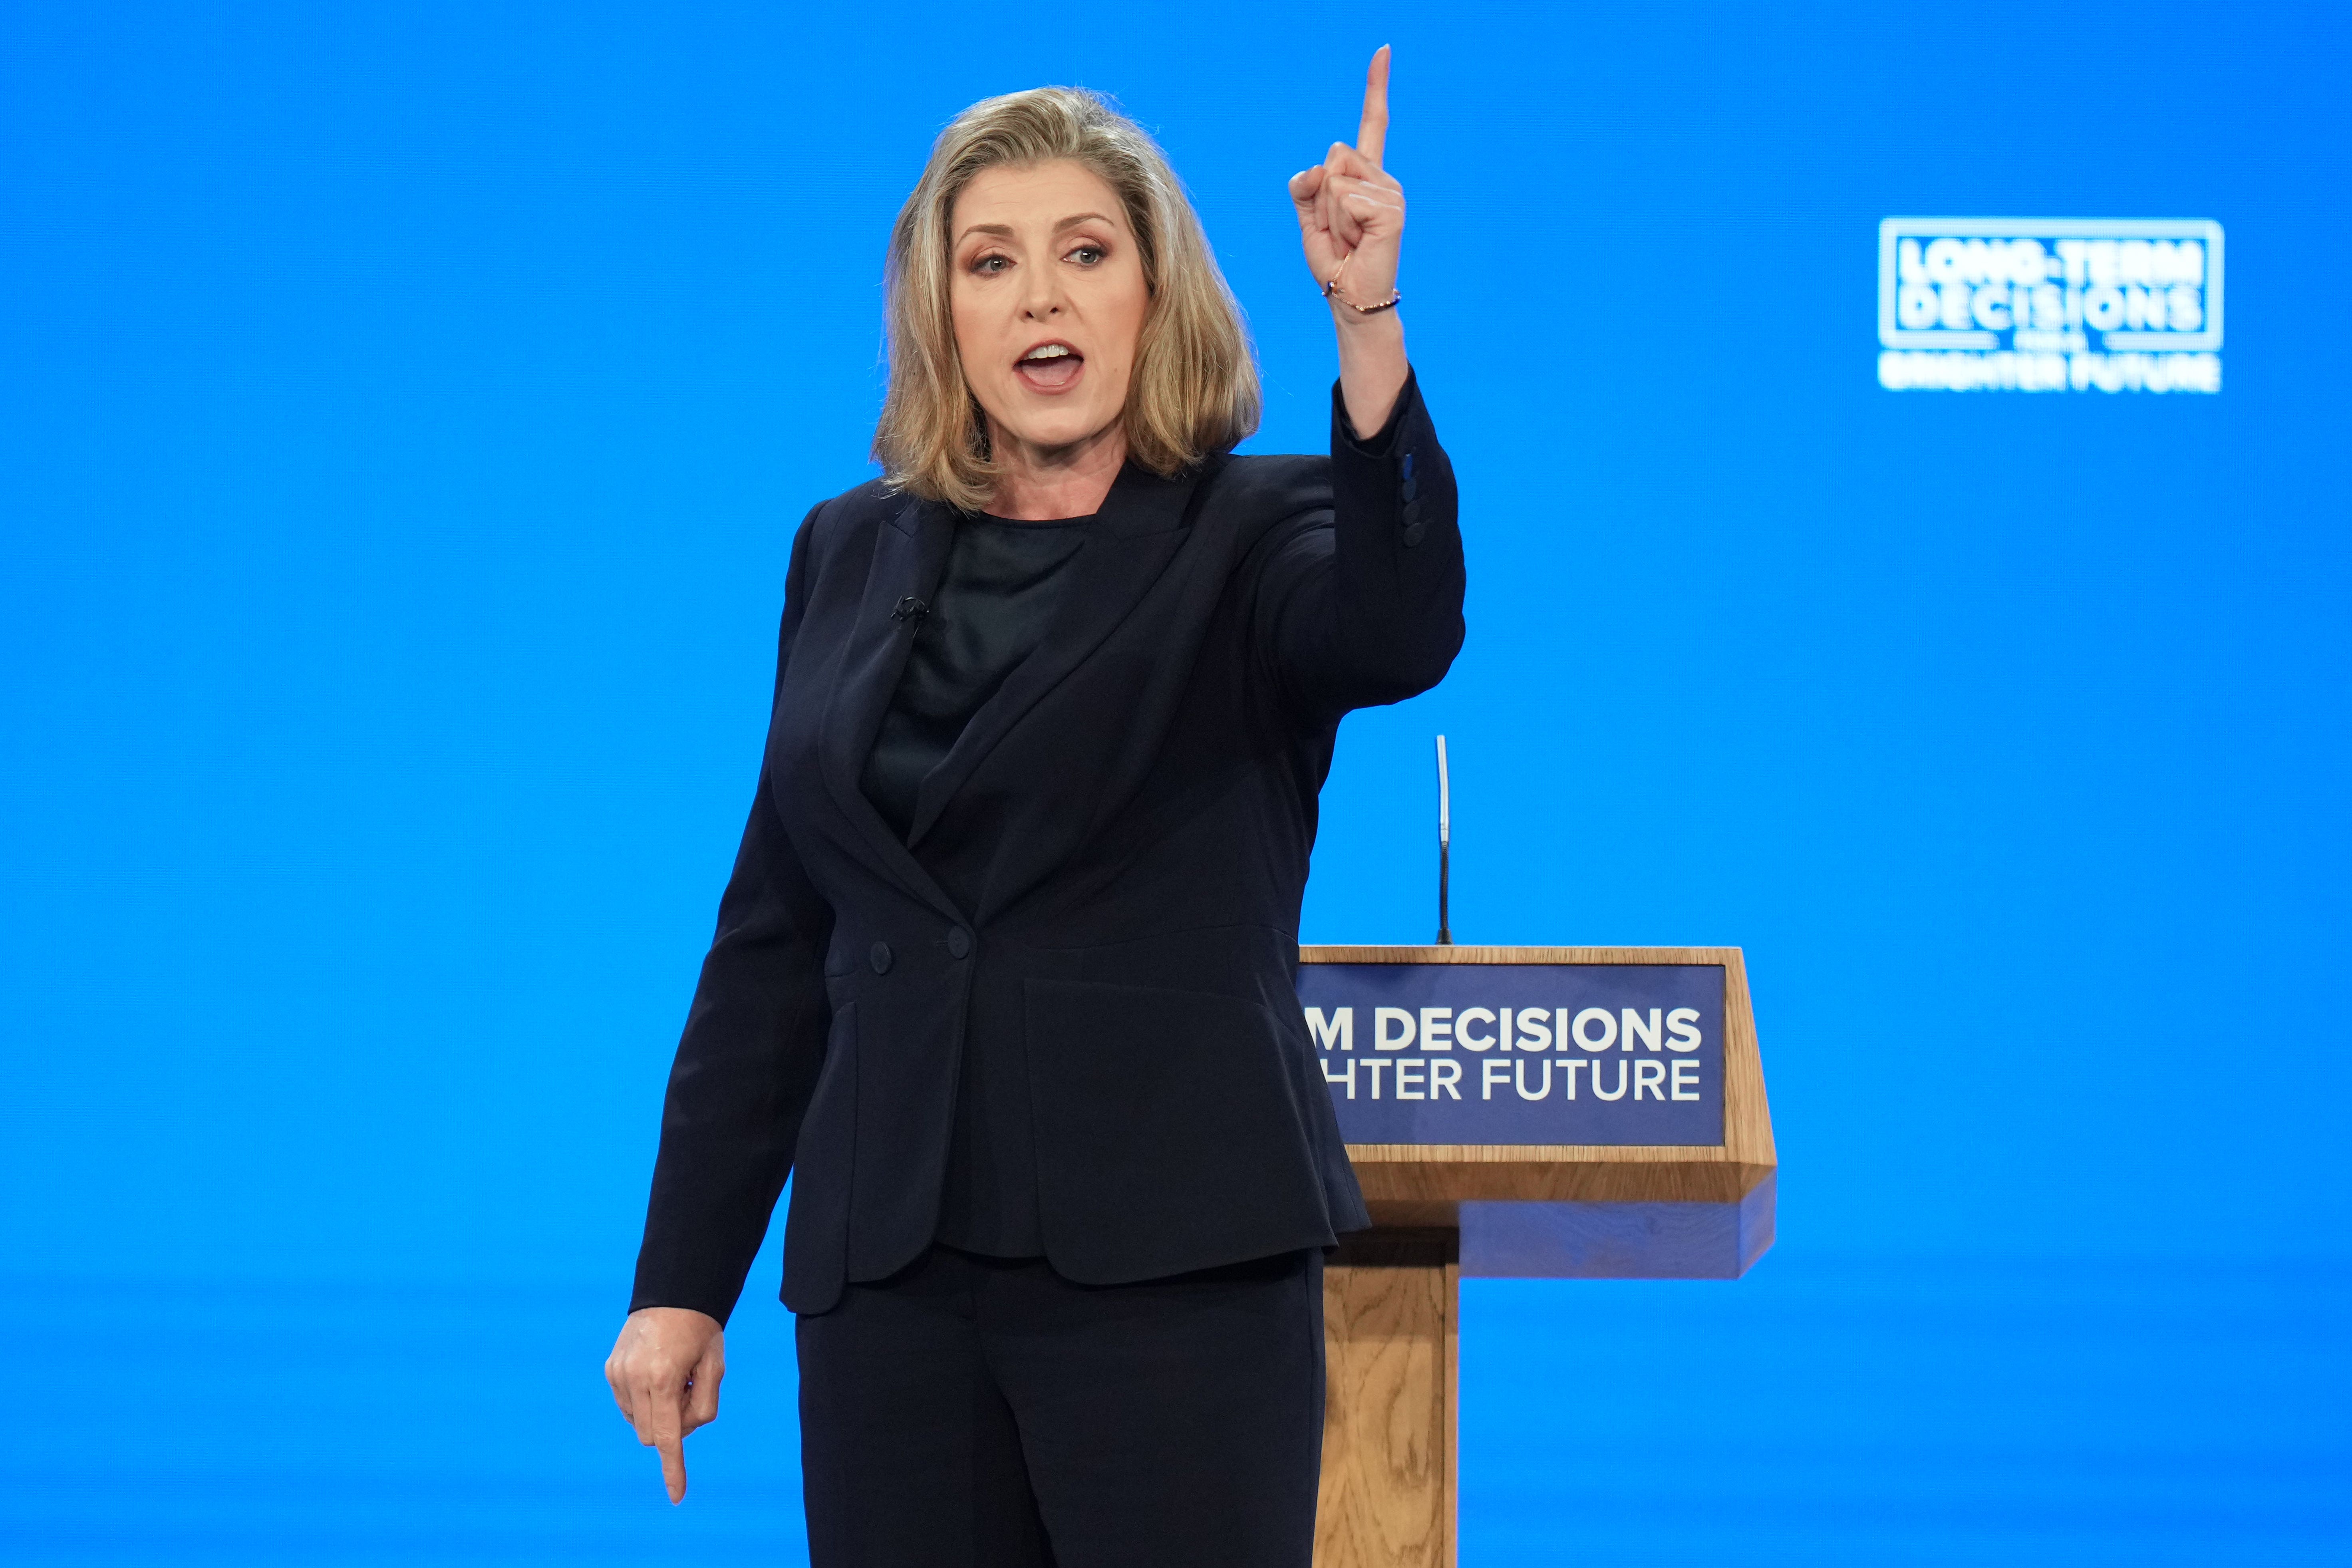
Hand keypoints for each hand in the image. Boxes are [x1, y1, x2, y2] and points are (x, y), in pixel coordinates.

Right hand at [605, 1306, 724, 1503]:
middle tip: (691, 1393)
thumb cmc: (702, 1331)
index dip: (674, 1469)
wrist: (674, 1293)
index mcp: (664, 1378)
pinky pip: (628, 1405)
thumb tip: (682, 1434)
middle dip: (674, 1427)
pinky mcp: (611, 1370)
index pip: (668, 1436)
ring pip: (638, 1422)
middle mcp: (635, 1378)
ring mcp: (618, 1374)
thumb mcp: (716, 1367)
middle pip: (653, 1434)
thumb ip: (704, 1406)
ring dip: (659, 1413)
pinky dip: (645, 1402)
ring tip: (674, 1378)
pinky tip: (658, 1375)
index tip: (677, 1497)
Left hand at [1288, 46, 1406, 313]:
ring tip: (1348, 238)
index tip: (1383, 51)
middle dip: (1322, 197)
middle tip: (1339, 229)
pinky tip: (1357, 242)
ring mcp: (1390, 194)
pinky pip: (1345, 199)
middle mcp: (1382, 179)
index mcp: (1364, 175)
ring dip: (1330, 216)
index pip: (1371, 124)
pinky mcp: (1390, 211)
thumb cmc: (1333, 259)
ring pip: (1336, 180)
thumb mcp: (1308, 217)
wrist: (1349, 297)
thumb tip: (1318, 168)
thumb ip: (1305, 187)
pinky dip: (1340, 224)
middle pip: (1334, 155)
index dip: (1376, 87)